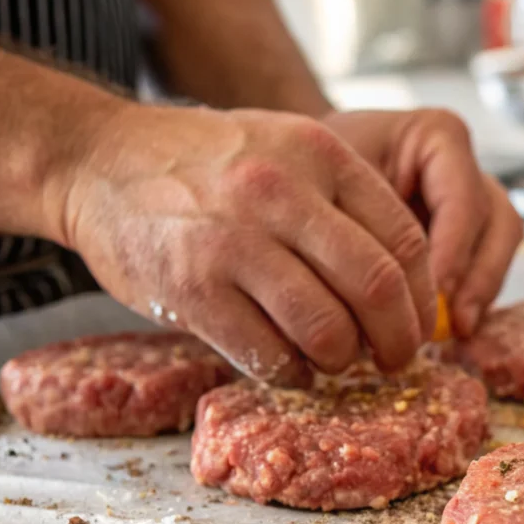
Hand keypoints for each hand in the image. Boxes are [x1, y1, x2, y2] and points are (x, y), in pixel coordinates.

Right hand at [55, 103, 436, 383]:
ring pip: (326, 330)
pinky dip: (292, 374)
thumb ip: (343, 202)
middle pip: (375, 288)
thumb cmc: (205, 164)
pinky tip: (290, 366)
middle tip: (395, 358)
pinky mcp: (192, 290)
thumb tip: (404, 284)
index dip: (422, 294)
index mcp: (320, 153)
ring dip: (342, 361)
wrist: (101, 160)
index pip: (404, 238)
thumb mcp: (285, 149)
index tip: (418, 319)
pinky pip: (267, 355)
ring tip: (334, 359)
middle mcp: (281, 193)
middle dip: (398, 340)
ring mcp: (233, 243)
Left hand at [322, 109, 523, 336]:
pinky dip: (469, 300)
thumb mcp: (327, 182)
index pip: (463, 197)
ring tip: (454, 332)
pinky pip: (483, 268)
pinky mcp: (463, 236)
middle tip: (452, 321)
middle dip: (478, 277)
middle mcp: (463, 168)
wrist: (302, 166)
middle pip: (498, 221)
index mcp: (438, 137)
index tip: (434, 294)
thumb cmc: (309, 164)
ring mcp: (469, 202)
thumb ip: (361, 224)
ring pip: (500, 247)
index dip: (454, 249)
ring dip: (481, 292)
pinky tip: (446, 331)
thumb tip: (384, 291)